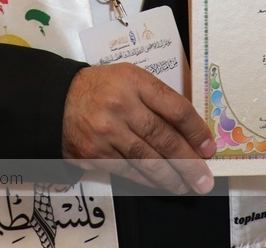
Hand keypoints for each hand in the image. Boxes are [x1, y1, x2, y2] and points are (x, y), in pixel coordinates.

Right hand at [61, 64, 213, 194]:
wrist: (57, 99)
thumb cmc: (102, 88)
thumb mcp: (130, 79)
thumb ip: (157, 99)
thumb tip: (190, 131)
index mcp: (134, 81)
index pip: (174, 108)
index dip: (195, 131)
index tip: (208, 147)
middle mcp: (120, 105)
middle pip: (163, 137)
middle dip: (188, 162)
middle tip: (203, 177)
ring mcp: (106, 131)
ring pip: (147, 159)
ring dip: (171, 176)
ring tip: (187, 185)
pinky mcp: (94, 152)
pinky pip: (128, 170)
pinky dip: (148, 180)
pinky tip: (161, 184)